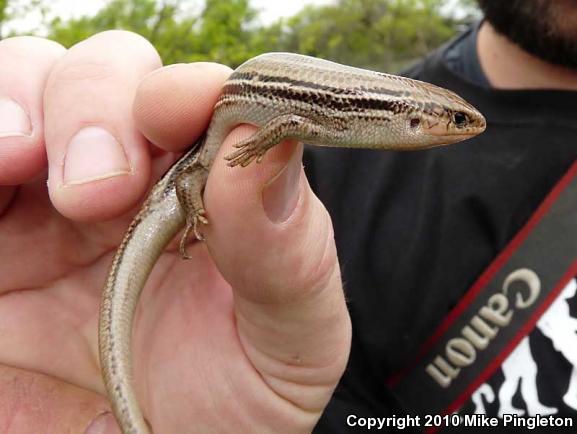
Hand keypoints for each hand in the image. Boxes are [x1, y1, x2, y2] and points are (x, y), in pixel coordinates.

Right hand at [0, 31, 350, 432]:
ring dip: (21, 103)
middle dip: (99, 102)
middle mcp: (133, 187)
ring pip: (28, 86)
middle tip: (102, 185)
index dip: (191, 90)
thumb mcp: (288, 344)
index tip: (184, 108)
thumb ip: (291, 253)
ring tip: (18, 161)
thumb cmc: (232, 409)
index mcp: (210, 197)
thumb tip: (268, 149)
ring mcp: (50, 207)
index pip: (201, 107)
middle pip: (109, 79)